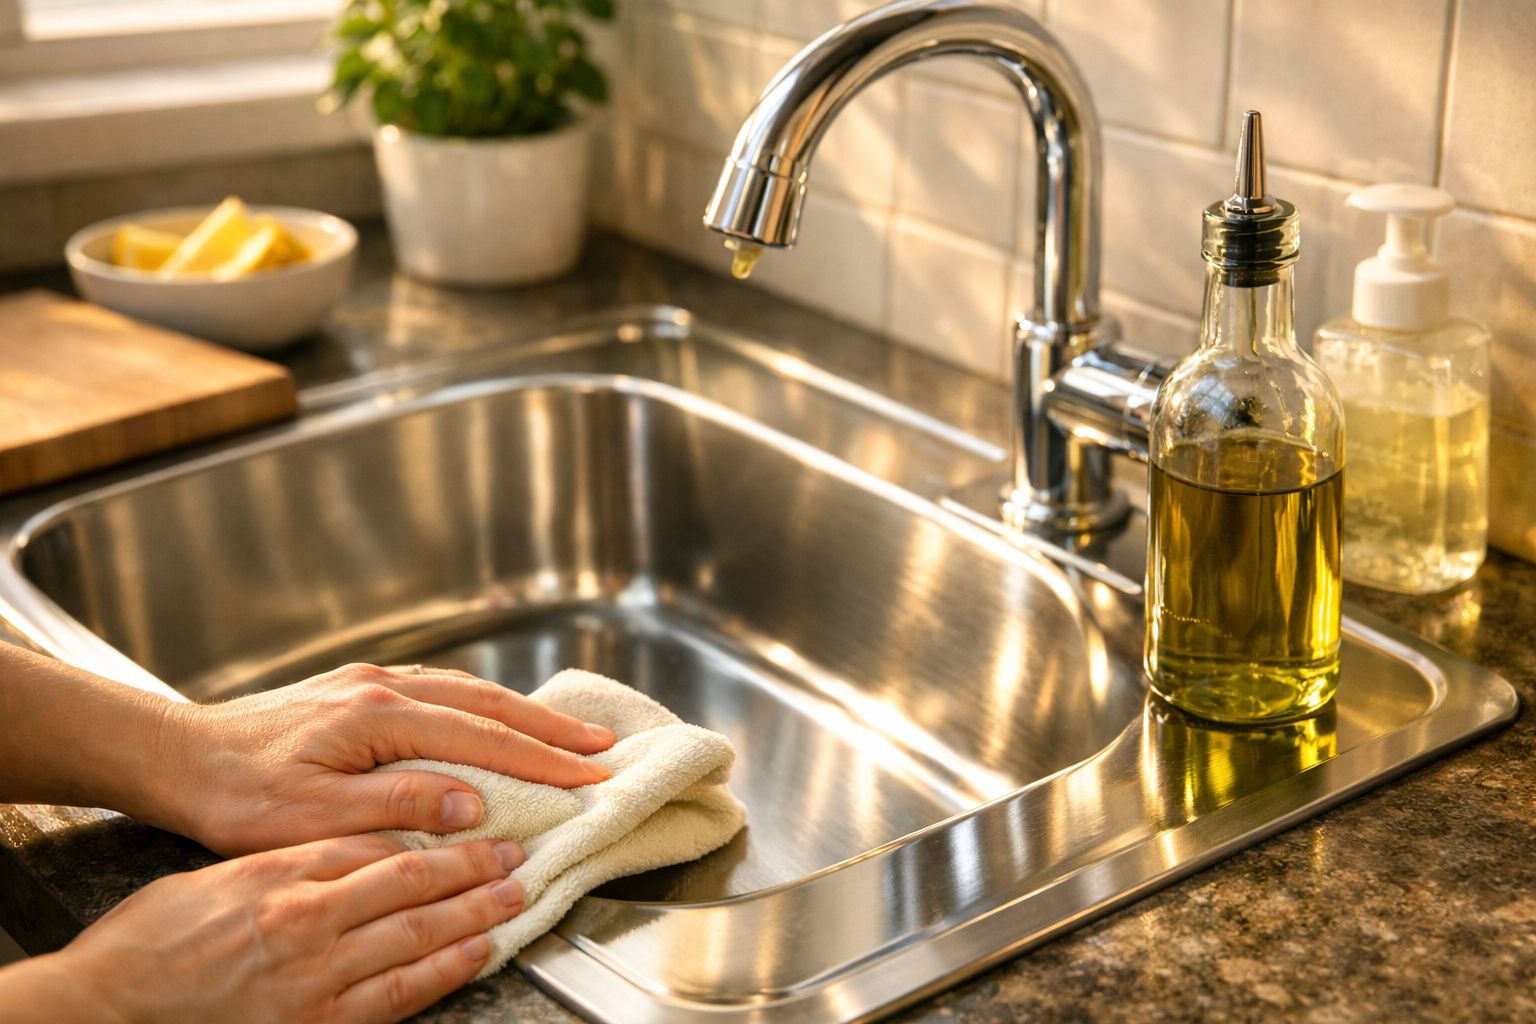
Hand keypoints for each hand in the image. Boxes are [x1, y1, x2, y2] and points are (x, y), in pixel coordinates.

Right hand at [5, 834, 526, 1023]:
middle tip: (516, 852)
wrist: (104, 1008)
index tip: (475, 821)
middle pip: (411, 880)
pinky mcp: (318, 1023)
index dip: (435, 830)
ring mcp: (314, 975)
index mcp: (281, 873)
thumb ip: (294, 860)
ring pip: (417, 933)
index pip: (378, 840)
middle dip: (472, 865)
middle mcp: (304, 918)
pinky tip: (478, 953)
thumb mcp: (225, 876)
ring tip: (514, 895)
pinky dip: (447, 971)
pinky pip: (399, 993)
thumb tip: (356, 846)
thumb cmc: (153, 942)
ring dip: (475, 912)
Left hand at [150, 663, 615, 855]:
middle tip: (604, 747)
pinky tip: (497, 713)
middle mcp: (383, 686)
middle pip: (488, 702)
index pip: (482, 737)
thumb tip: (471, 803)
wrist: (177, 755)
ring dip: (524, 712)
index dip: (543, 761)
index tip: (590, 777)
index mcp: (378, 714)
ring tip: (568, 732)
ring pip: (468, 689)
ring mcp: (371, 680)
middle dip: (551, 728)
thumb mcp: (314, 815)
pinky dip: (485, 702)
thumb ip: (397, 805)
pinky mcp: (358, 687)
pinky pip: (442, 687)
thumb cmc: (236, 794)